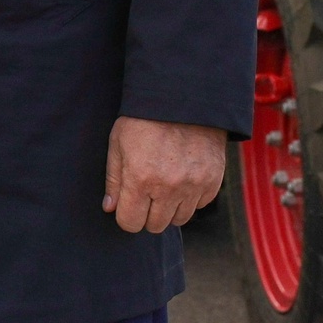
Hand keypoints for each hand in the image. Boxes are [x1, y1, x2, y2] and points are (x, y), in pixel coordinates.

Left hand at [103, 116, 225, 233]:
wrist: (183, 97)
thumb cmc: (145, 118)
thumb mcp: (118, 143)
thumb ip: (113, 179)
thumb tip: (110, 208)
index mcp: (140, 179)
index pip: (130, 223)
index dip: (126, 214)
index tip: (129, 202)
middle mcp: (168, 187)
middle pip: (155, 226)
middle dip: (148, 213)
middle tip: (148, 191)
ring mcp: (193, 185)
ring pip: (179, 219)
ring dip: (170, 207)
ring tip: (167, 183)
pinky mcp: (212, 180)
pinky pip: (200, 204)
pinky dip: (192, 196)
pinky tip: (184, 176)